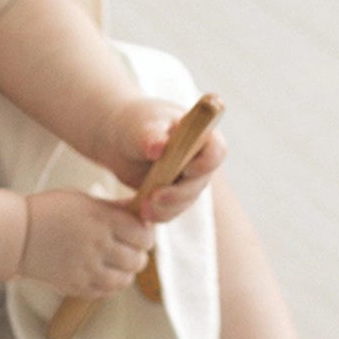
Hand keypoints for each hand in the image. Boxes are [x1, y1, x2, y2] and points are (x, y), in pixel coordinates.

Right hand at [19, 190, 155, 297]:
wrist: (16, 235)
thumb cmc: (49, 212)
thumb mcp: (83, 200)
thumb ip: (114, 208)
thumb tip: (142, 212)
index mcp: (101, 219)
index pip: (143, 235)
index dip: (146, 235)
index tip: (140, 234)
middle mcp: (97, 244)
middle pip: (138, 259)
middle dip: (138, 254)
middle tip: (130, 249)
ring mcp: (87, 268)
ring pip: (125, 279)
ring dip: (126, 272)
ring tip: (117, 264)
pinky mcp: (76, 286)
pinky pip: (106, 292)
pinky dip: (110, 285)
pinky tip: (104, 273)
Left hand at [102, 97, 226, 222]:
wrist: (121, 140)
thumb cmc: (136, 124)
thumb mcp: (140, 126)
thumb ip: (151, 136)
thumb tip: (159, 147)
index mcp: (199, 135)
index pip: (216, 150)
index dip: (207, 163)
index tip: (187, 170)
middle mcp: (199, 159)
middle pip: (200, 182)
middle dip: (180, 193)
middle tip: (155, 196)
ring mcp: (187, 179)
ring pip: (186, 200)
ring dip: (167, 207)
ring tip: (145, 208)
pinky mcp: (173, 195)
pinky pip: (171, 210)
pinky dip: (158, 213)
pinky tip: (142, 213)